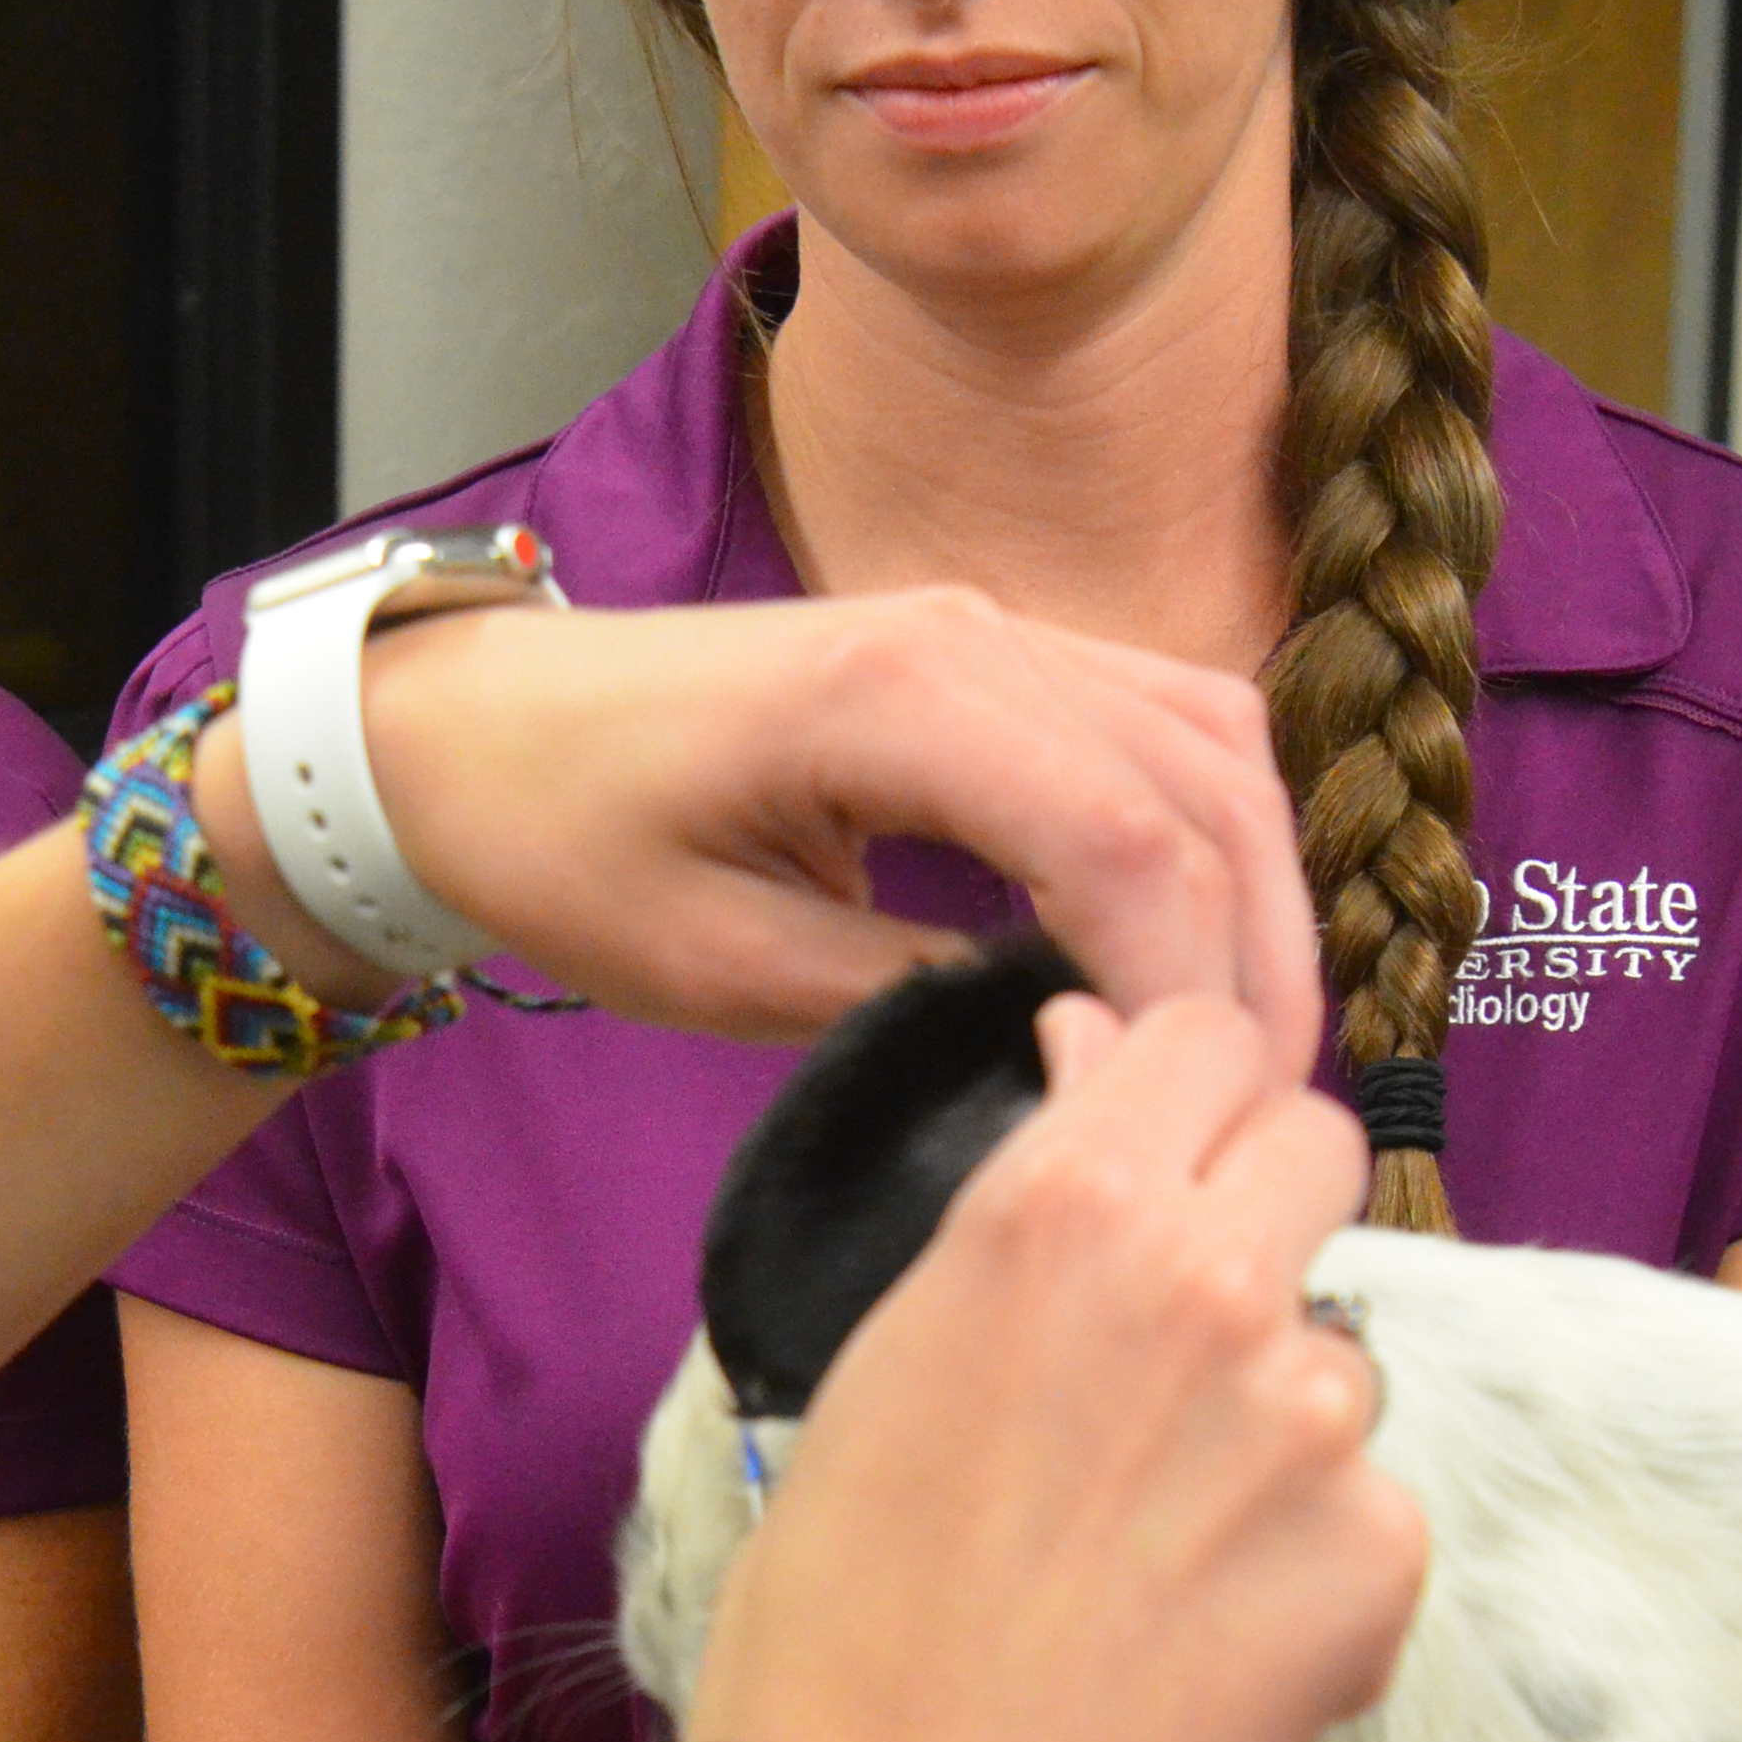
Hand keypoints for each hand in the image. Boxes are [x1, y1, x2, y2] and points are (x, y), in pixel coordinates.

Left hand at [225, 593, 1324, 1075]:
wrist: (477, 728)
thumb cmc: (565, 838)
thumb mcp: (715, 964)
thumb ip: (899, 1001)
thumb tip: (1055, 1050)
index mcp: (900, 698)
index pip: (1129, 840)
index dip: (1196, 986)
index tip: (1210, 1110)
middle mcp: (976, 635)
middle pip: (1208, 785)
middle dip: (1258, 953)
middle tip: (1264, 1109)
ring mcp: (996, 632)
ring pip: (1215, 745)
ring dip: (1259, 892)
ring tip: (1251, 1045)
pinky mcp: (996, 659)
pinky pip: (1165, 729)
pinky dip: (1215, 838)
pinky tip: (1202, 953)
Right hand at [686, 994, 1422, 1741]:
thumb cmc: (840, 1607)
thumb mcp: (893, 1354)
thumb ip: (1031, 1199)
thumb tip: (1098, 1048)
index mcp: (1063, 1202)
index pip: (1210, 1039)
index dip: (1186, 1098)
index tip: (1157, 1161)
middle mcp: (1208, 1279)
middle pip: (1317, 1148)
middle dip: (1263, 1213)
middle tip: (1177, 1341)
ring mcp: (1312, 1420)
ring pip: (1342, 1353)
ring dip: (1277, 1419)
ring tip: (1152, 1547)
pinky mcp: (1380, 1554)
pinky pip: (1371, 1512)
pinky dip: (1308, 1568)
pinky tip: (1200, 1640)